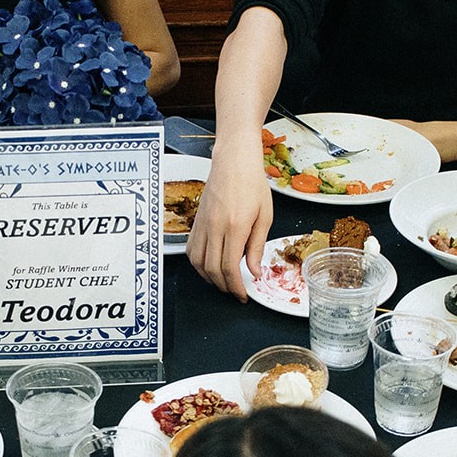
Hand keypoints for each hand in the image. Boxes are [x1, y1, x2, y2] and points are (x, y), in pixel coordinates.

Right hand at [186, 146, 272, 300]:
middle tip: (235, 292)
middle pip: (213, 270)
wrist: (233, 162)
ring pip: (198, 263)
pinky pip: (191, 250)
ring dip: (209, 278)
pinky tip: (209, 266)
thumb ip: (257, 247)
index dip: (236, 287)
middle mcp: (215, 227)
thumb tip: (255, 271)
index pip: (230, 268)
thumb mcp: (265, 216)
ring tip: (223, 282)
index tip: (243, 294)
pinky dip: (198, 264)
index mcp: (235, 226)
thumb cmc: (252, 184)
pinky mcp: (197, 222)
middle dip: (224, 287)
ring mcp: (203, 224)